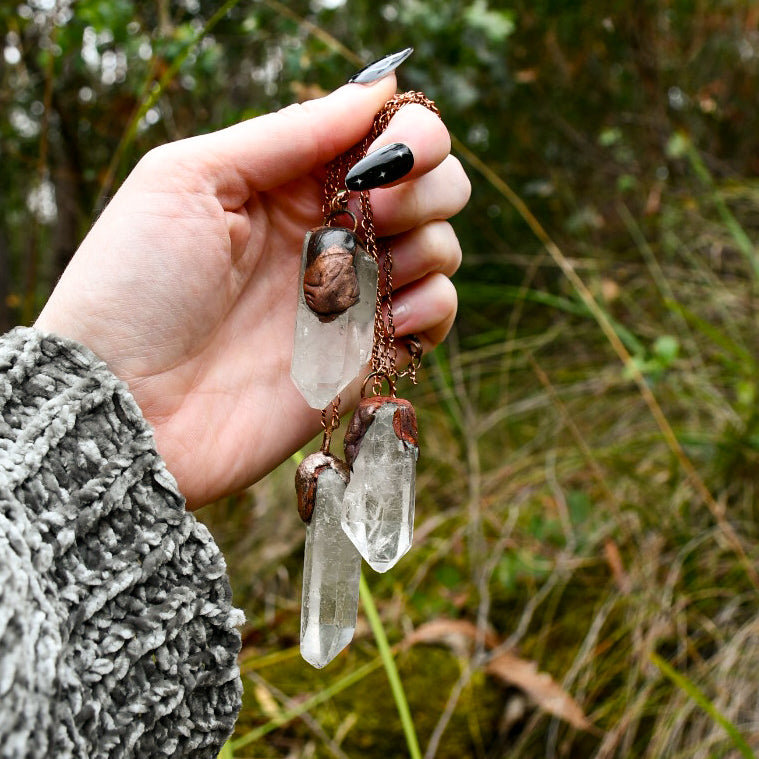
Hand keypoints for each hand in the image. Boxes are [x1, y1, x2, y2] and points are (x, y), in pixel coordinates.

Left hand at [35, 76, 469, 507]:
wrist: (128, 403)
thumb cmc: (138, 284)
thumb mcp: (190, 177)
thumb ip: (287, 133)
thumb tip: (379, 88)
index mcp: (293, 183)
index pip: (387, 136)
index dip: (409, 134)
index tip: (379, 161)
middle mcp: (331, 233)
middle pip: (432, 186)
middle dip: (424, 188)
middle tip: (371, 215)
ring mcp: (352, 294)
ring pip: (442, 246)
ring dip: (428, 244)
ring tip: (366, 272)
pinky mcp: (365, 352)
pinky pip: (436, 314)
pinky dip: (431, 306)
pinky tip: (386, 318)